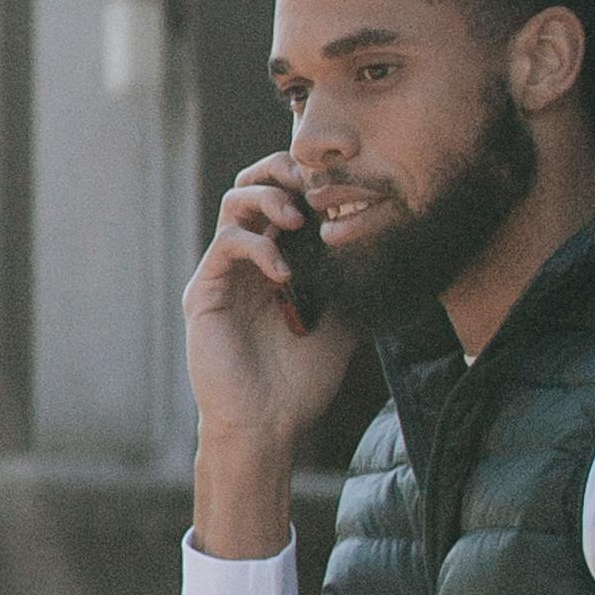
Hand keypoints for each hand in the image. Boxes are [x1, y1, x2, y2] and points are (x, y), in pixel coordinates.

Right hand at [183, 163, 357, 552]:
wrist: (269, 423)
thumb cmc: (301, 380)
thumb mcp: (342, 322)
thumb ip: (351, 284)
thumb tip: (389, 251)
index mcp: (275, 259)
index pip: (284, 196)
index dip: (306, 179)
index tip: (339, 185)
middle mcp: (246, 259)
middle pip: (251, 184)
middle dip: (281, 171)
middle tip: (310, 181)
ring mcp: (222, 273)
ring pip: (233, 203)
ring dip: (267, 199)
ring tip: (296, 219)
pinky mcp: (204, 291)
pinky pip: (225, 245)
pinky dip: (258, 246)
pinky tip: (284, 272)